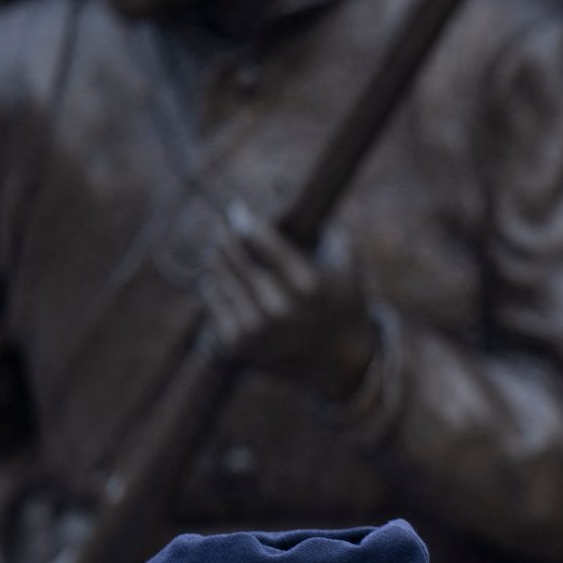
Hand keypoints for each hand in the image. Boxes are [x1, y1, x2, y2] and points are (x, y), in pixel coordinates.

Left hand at [199, 202, 377, 391]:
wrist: (336, 361)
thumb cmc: (342, 303)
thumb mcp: (349, 266)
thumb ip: (331, 231)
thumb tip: (295, 200)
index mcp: (308, 287)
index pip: (260, 239)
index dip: (245, 220)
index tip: (237, 209)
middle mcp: (279, 309)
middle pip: (234, 255)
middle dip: (226, 236)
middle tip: (223, 225)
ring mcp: (254, 329)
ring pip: (218, 275)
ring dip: (218, 258)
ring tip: (219, 249)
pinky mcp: (236, 345)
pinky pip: (213, 300)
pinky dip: (214, 285)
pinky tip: (221, 278)